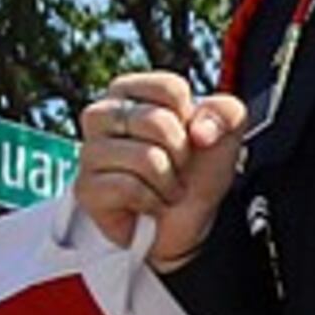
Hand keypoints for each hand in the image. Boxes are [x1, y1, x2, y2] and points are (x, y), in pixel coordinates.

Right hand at [71, 74, 250, 268]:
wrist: (187, 226)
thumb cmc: (196, 174)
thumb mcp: (224, 137)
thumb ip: (227, 113)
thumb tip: (200, 130)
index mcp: (130, 92)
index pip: (170, 88)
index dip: (193, 120)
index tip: (188, 137)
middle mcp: (102, 115)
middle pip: (158, 122)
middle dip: (182, 154)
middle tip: (176, 168)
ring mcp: (90, 151)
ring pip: (146, 158)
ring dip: (169, 182)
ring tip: (163, 188)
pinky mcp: (86, 187)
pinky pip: (130, 188)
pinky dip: (152, 202)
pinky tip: (148, 204)